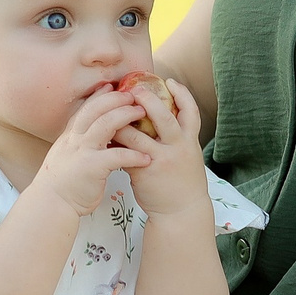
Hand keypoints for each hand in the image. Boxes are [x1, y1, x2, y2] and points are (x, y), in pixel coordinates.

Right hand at [32, 88, 149, 216]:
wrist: (52, 203)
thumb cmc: (63, 183)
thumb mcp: (67, 155)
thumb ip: (78, 142)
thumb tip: (90, 133)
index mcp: (70, 135)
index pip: (86, 108)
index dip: (100, 95)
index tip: (112, 86)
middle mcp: (75, 139)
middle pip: (97, 109)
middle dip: (117, 99)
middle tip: (134, 95)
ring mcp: (83, 151)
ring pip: (105, 124)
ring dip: (125, 116)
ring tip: (142, 113)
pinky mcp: (92, 168)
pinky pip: (117, 156)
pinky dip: (133, 155)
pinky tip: (146, 157)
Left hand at [114, 77, 210, 215]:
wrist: (180, 212)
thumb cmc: (181, 181)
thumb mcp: (186, 155)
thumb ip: (176, 137)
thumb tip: (160, 114)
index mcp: (190, 141)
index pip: (190, 112)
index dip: (182, 94)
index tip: (169, 82)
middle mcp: (177, 148)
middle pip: (164, 117)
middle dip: (149, 101)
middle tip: (135, 90)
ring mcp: (160, 161)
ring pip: (138, 136)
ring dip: (122, 121)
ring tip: (110, 109)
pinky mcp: (143, 173)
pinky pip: (124, 152)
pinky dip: (114, 141)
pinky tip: (104, 134)